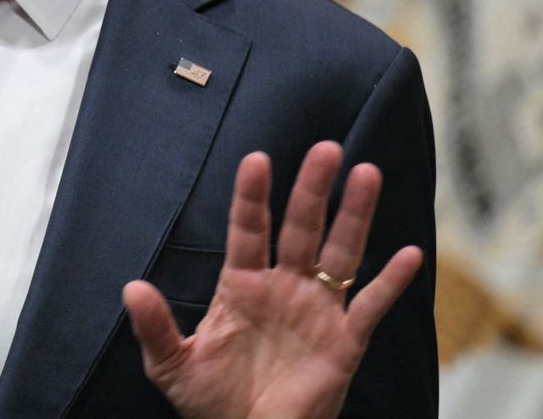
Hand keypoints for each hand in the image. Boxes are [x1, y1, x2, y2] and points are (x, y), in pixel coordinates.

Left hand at [121, 142, 423, 418]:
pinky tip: (411, 254)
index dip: (252, 196)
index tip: (257, 159)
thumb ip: (154, 327)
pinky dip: (392, 282)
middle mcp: (283, 288)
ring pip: (340, 253)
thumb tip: (132, 287)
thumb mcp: (172, 365)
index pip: (249, 229)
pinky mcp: (343, 342)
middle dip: (312, 189)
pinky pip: (370, 306)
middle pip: (301, 228)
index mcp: (241, 285)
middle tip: (325, 150)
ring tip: (367, 174)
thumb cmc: (211, 403)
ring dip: (354, 215)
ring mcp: (316, 311)